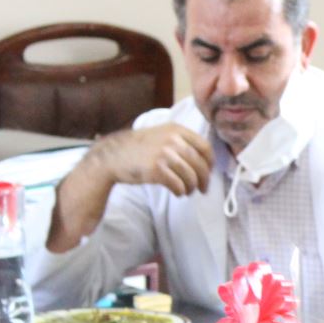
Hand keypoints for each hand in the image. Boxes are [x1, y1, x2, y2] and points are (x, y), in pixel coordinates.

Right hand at [87, 122, 212, 195]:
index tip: (209, 172)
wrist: (113, 155)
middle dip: (204, 180)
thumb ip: (181, 141)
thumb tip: (206, 161)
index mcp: (176, 129)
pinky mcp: (156, 169)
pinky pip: (178, 185)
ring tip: (187, 191)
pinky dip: (180, 192)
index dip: (210, 162)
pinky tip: (177, 192)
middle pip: (200, 164)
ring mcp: (164, 154)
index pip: (205, 147)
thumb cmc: (139, 148)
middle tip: (203, 189)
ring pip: (190, 176)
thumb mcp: (161, 134)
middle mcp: (172, 140)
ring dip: (191, 187)